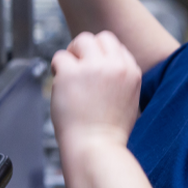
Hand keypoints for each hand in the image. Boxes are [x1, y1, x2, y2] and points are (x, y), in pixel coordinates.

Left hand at [50, 31, 141, 150]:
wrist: (97, 149)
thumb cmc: (109, 133)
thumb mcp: (129, 100)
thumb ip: (120, 78)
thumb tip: (104, 64)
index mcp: (131, 72)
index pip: (116, 46)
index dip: (102, 56)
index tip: (94, 69)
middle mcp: (115, 66)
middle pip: (100, 38)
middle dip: (87, 49)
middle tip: (78, 65)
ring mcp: (93, 68)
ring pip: (81, 40)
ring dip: (72, 54)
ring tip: (69, 72)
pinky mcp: (71, 74)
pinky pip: (60, 57)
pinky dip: (57, 69)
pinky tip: (60, 84)